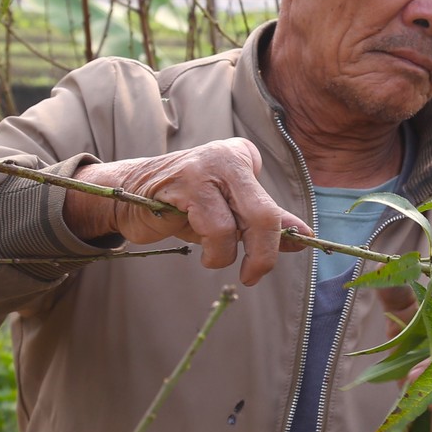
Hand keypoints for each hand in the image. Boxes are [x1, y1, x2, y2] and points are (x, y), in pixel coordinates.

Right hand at [63, 139, 310, 286]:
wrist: (127, 194)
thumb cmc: (181, 205)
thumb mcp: (227, 213)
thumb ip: (264, 223)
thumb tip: (305, 238)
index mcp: (243, 158)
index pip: (275, 205)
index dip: (285, 236)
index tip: (289, 253)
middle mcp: (228, 156)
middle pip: (265, 214)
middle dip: (265, 253)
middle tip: (254, 275)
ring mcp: (205, 167)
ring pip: (239, 225)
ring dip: (226, 255)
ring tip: (212, 255)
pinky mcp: (185, 183)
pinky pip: (214, 227)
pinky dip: (213, 251)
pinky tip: (202, 250)